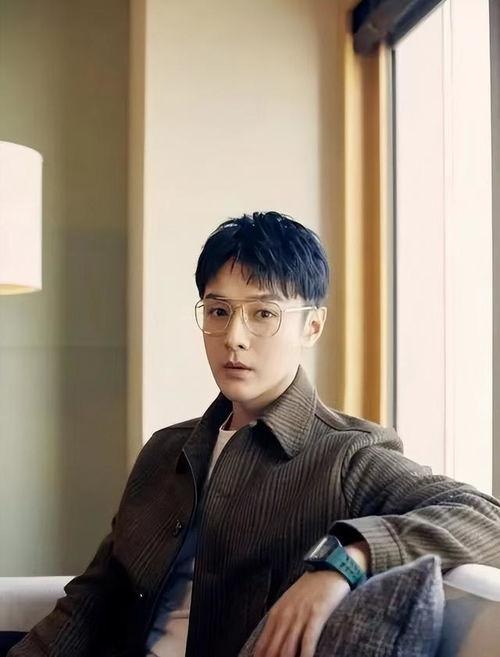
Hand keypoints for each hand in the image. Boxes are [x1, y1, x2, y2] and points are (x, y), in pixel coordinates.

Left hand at [253, 541, 369, 656]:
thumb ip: (280, 622)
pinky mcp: (316, 615)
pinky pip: (308, 641)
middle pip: (273, 650)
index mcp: (276, 613)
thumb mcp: (289, 603)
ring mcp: (300, 615)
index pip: (262, 645)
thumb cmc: (311, 589)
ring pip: (287, 649)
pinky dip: (306, 656)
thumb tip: (272, 644)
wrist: (329, 568)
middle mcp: (285, 615)